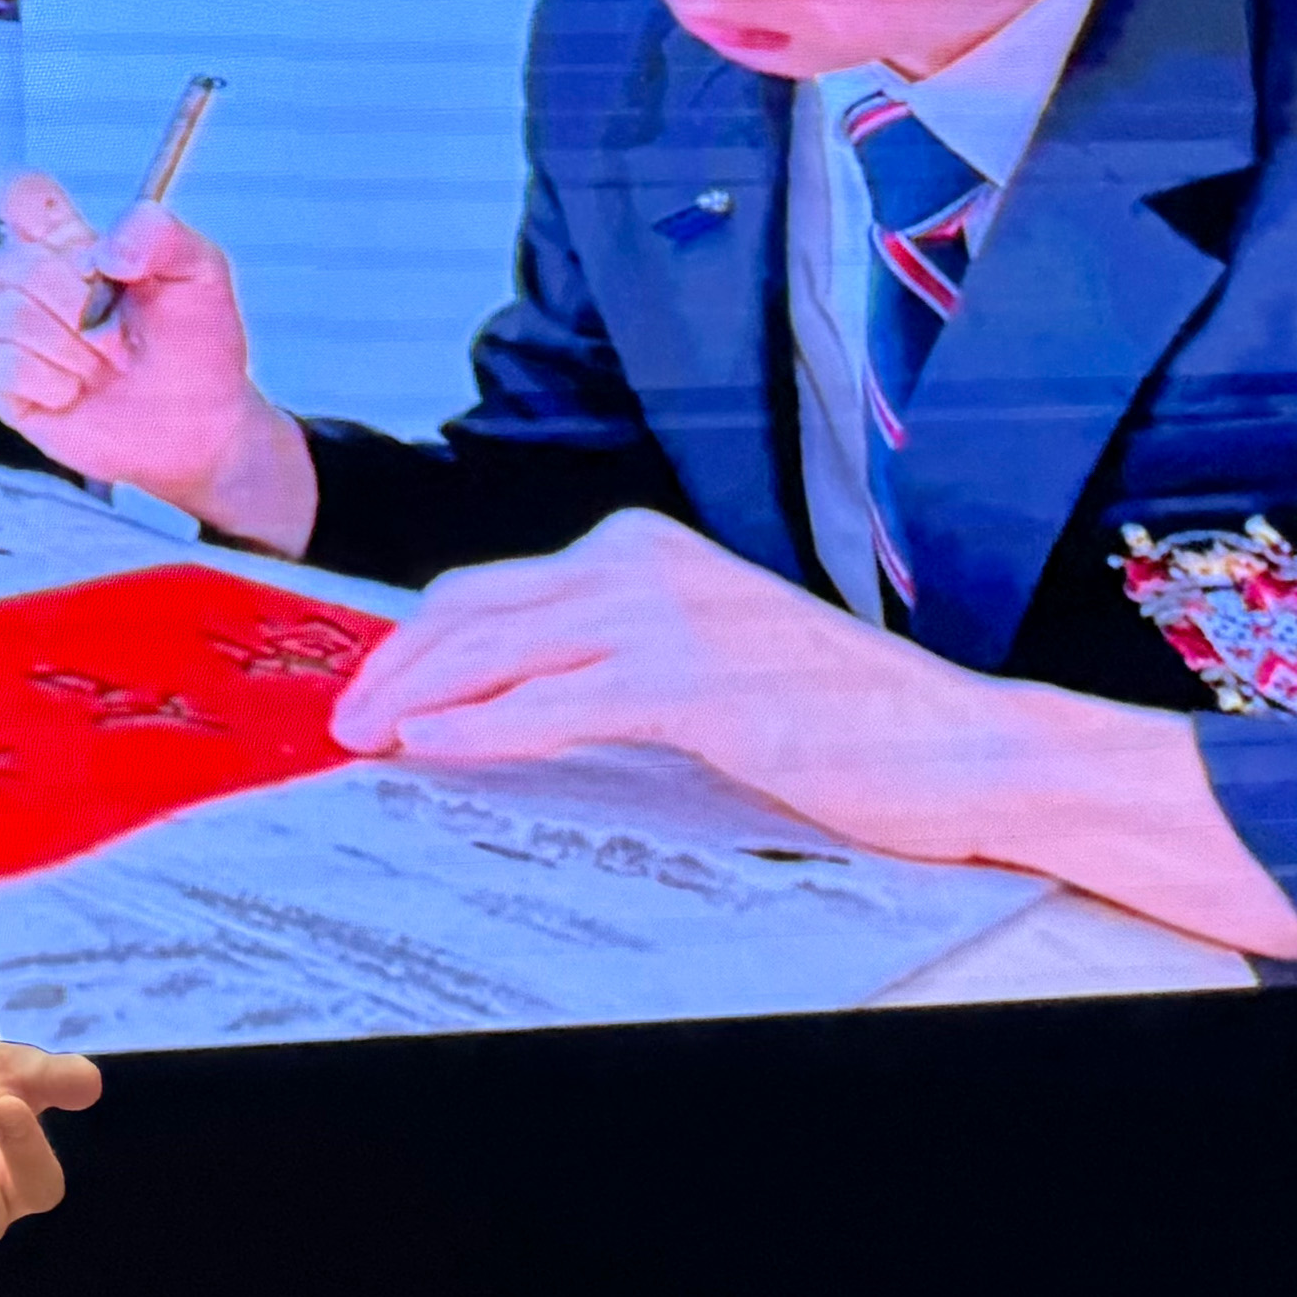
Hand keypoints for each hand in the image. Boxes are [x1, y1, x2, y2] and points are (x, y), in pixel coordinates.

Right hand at [0, 171, 316, 550]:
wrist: (196, 424)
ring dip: (64, 349)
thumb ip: (162, 236)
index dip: (26, 205)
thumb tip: (106, 251)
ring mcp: (1, 328)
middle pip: (7, 261)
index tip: (78, 245)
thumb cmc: (194, 343)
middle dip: (72, 302)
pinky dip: (45, 382)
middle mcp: (24, 276)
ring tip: (98, 366)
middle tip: (113, 331)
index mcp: (68, 240)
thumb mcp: (201, 274)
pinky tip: (71, 391)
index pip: (18, 194)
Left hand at [326, 507, 1296, 955]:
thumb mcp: (700, 653)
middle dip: (391, 667)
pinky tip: (429, 747)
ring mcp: (667, 616)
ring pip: (496, 650)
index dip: (413, 641)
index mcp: (638, 549)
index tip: (365, 689)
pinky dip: (480, 726)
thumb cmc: (831, 714)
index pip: (486, 588)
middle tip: (340, 722)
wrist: (956, 745)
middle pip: (471, 611)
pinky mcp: (693, 682)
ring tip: (363, 739)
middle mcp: (641, 563)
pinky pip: (555, 703)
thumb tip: (500, 688)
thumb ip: (607, 651)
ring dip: (415, 697)